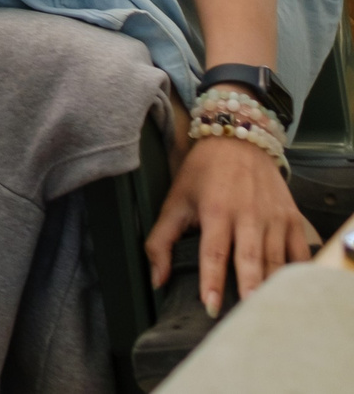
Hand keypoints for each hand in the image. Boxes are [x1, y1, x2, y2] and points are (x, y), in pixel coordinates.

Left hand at [146, 130, 314, 316]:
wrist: (238, 139)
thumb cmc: (202, 173)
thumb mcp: (174, 200)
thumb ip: (160, 240)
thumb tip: (155, 280)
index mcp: (215, 210)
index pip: (214, 252)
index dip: (212, 281)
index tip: (211, 306)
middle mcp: (248, 214)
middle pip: (250, 258)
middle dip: (249, 287)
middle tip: (247, 314)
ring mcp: (273, 217)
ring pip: (275, 259)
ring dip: (272, 286)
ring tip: (266, 310)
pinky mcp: (292, 218)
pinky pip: (299, 251)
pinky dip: (296, 271)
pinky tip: (289, 290)